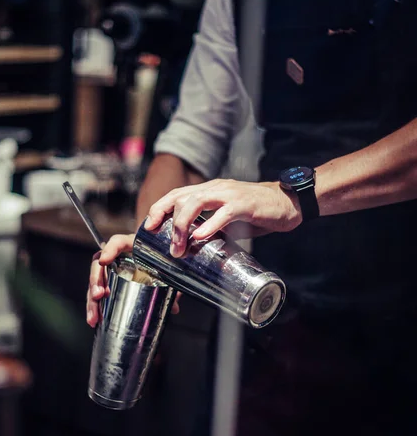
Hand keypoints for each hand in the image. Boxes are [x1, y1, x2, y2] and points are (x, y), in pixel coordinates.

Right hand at [86, 233, 181, 326]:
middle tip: (99, 296)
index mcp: (131, 246)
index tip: (104, 261)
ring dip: (92, 300)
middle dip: (96, 281)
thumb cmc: (160, 260)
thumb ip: (170, 286)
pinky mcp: (108, 282)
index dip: (109, 250)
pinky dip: (95, 307)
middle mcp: (116, 256)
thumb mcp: (165, 270)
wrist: (158, 258)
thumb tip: (174, 307)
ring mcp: (110, 269)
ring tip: (94, 317)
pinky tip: (94, 320)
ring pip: (95, 282)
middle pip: (99, 264)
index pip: (117, 242)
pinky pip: (97, 293)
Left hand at [145, 179, 301, 256]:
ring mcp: (230, 194)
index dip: (159, 208)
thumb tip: (192, 247)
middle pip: (182, 197)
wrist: (288, 203)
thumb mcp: (226, 219)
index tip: (148, 226)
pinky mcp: (245, 204)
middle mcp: (216, 188)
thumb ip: (210, 227)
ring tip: (180, 246)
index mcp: (209, 190)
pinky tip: (200, 237)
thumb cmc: (256, 212)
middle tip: (166, 245)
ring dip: (184, 225)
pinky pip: (224, 213)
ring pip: (197, 202)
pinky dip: (209, 225)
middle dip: (168, 220)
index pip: (176, 194)